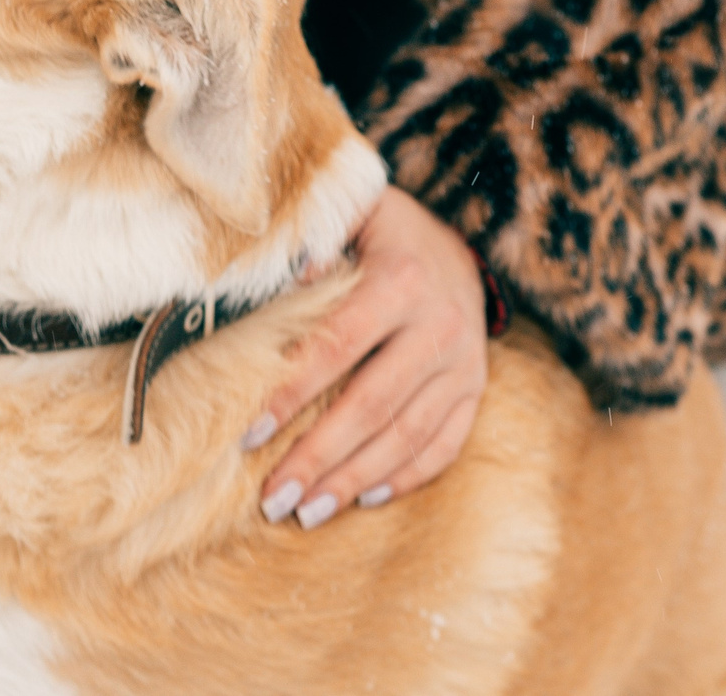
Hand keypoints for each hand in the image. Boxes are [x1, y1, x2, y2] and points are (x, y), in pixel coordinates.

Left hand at [247, 187, 487, 529]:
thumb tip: (278, 280)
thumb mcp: (352, 213)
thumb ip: (314, 239)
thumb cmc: (384, 233)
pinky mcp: (476, 390)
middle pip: (371, 405)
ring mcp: (464, 365)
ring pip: (407, 435)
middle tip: (274, 499)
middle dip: (319, 457)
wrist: (462, 245)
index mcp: (400, 280)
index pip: (336, 347)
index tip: (249, 436)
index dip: (291, 393)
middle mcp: (439, 326)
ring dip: (354, 479)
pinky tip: (364, 498)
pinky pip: (445, 445)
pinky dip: (406, 477)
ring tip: (307, 512)